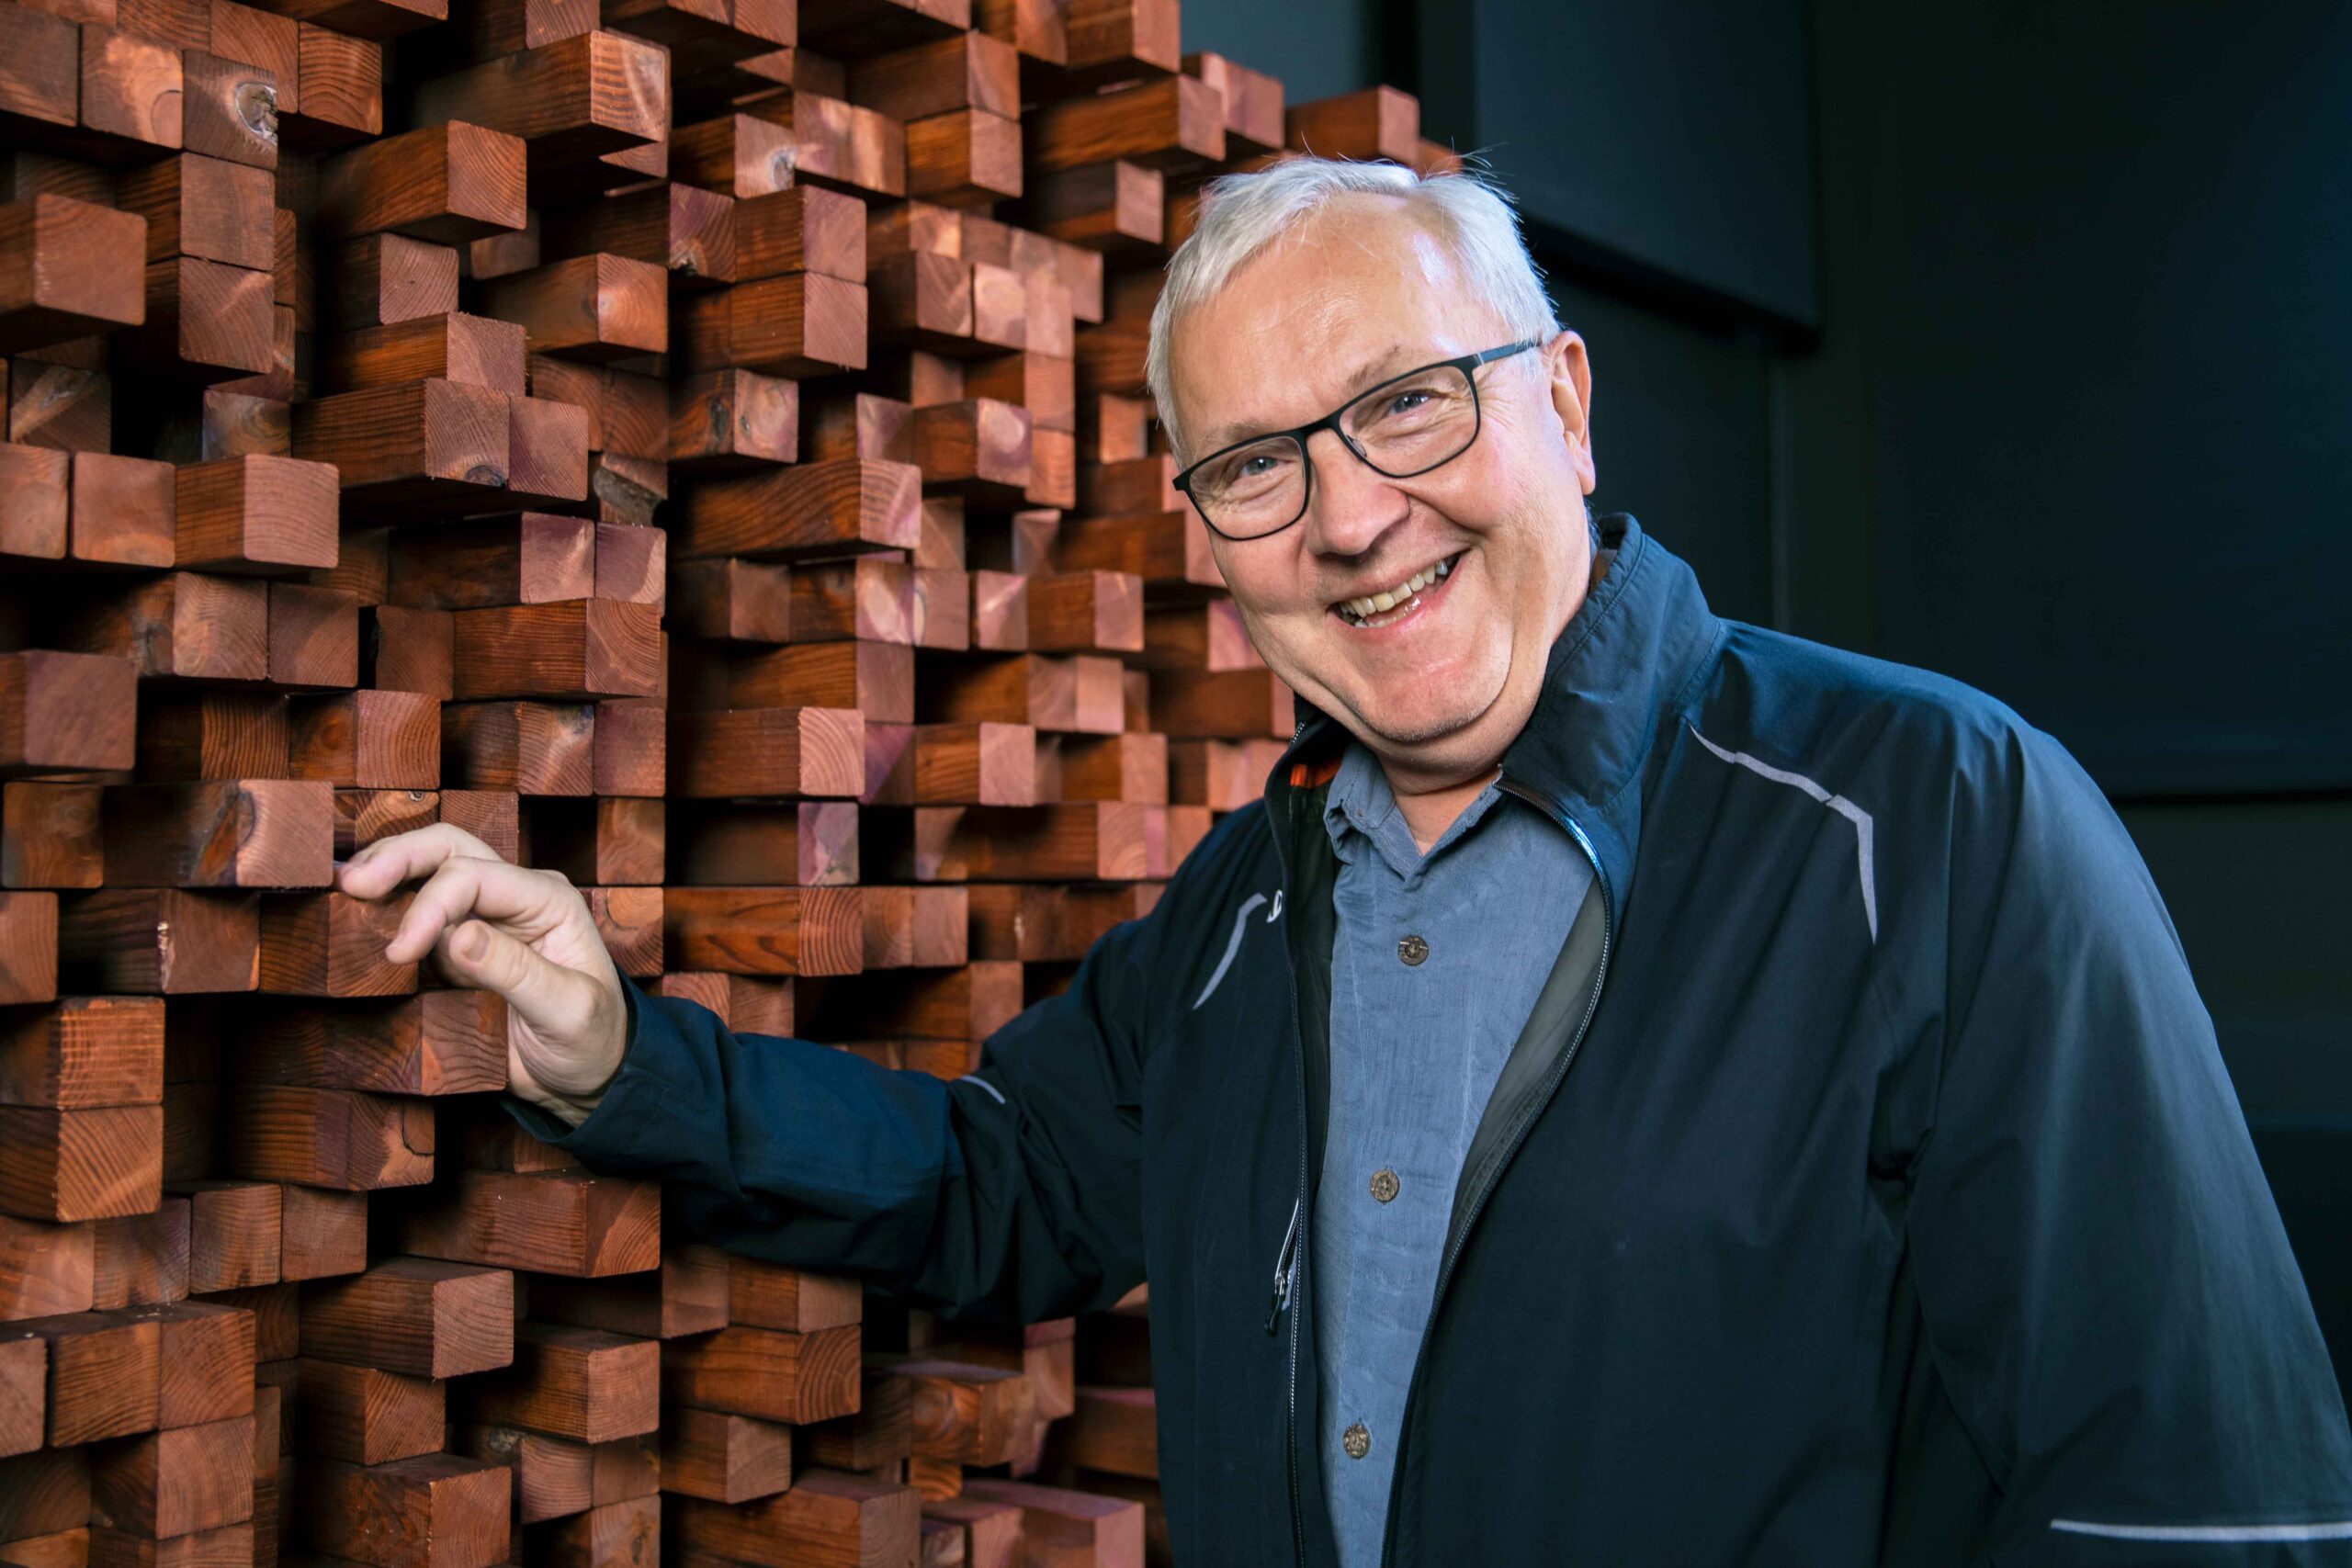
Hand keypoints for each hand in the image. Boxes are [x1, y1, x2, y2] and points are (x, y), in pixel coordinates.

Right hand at [337, 825, 626, 1127]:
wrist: (588, 1076)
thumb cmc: (591, 1039)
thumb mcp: (567, 1010)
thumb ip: (517, 971)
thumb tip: (458, 936)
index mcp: (547, 900)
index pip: (475, 877)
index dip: (430, 905)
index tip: (400, 952)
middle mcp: (514, 898)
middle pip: (449, 850)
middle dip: (397, 857)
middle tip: (350, 883)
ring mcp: (484, 920)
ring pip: (428, 871)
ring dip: (384, 872)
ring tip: (340, 888)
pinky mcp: (457, 950)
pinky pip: (414, 915)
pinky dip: (382, 909)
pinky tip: (351, 915)